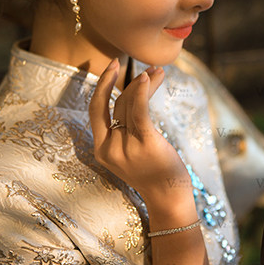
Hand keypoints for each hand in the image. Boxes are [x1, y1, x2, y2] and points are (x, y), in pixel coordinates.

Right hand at [88, 58, 192, 214]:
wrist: (168, 198)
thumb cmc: (152, 172)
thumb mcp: (131, 149)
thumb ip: (126, 125)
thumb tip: (133, 90)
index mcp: (101, 149)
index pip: (95, 110)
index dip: (102, 86)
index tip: (112, 67)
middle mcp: (109, 148)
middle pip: (118, 104)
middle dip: (130, 82)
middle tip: (143, 66)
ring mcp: (126, 147)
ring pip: (131, 104)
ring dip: (145, 83)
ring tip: (159, 72)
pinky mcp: (145, 143)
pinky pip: (140, 111)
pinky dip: (142, 92)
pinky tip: (148, 78)